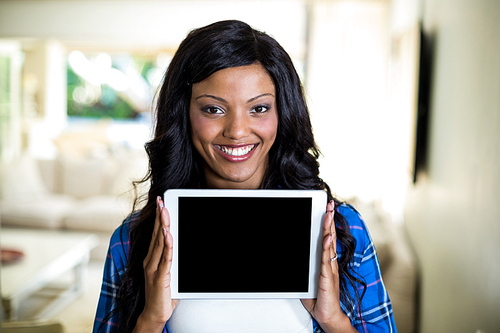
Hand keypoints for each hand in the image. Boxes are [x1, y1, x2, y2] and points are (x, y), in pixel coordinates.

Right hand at [134, 196, 177, 331]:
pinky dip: (168, 245)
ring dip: (163, 226)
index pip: (155, 234)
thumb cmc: (162, 294)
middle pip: (156, 234)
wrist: (153, 314)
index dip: (157, 218)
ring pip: (160, 243)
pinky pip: (165, 258)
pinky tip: (169, 235)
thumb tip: (182, 247)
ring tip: (164, 211)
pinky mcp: (160, 276)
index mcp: (151, 258)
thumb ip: (173, 260)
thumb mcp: (169, 273)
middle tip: (161, 200)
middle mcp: (150, 261)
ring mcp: (153, 268)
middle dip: (159, 216)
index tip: (160, 204)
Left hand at [301, 201, 355, 331]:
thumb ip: (303, 267)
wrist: (327, 315)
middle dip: (330, 220)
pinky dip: (327, 248)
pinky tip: (328, 238)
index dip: (328, 224)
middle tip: (330, 206)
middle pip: (330, 237)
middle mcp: (330, 262)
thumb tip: (294, 256)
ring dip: (329, 228)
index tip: (327, 211)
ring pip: (329, 244)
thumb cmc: (319, 298)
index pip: (327, 238)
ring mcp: (330, 268)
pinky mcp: (327, 277)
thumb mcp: (307, 278)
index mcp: (326, 261)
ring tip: (329, 215)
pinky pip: (326, 260)